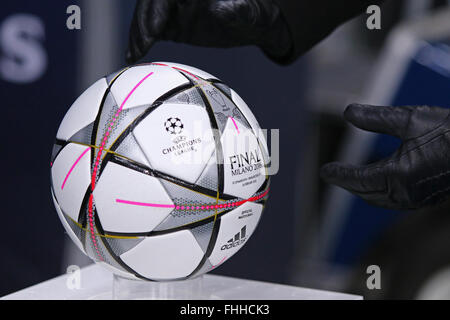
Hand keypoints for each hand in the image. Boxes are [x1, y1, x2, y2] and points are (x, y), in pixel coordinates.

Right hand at [126, 0, 290, 63]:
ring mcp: (176, 5)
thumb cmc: (257, 15)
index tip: (155, 30)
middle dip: (143, 21)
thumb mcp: (253, 14)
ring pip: (149, 13)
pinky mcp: (174, 20)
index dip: (158, 7)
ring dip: (138, 32)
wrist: (255, 24)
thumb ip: (238, 11)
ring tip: (133, 53)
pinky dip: (142, 39)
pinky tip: (135, 53)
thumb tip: (219, 10)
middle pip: (153, 1)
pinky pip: (153, 27)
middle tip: (139, 47)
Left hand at [320, 103, 449, 209]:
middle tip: (333, 174)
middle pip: (365, 192)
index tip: (324, 170)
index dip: (338, 174)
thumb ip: (375, 118)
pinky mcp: (426, 198)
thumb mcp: (409, 119)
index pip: (356, 179)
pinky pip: (394, 201)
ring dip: (362, 190)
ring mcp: (416, 198)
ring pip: (379, 199)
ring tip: (351, 180)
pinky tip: (380, 184)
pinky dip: (379, 193)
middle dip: (348, 184)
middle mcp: (404, 192)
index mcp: (396, 175)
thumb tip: (348, 112)